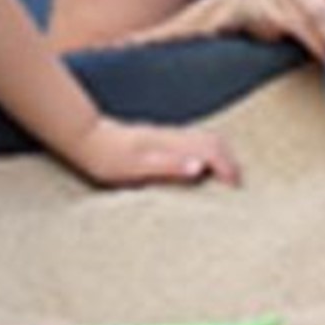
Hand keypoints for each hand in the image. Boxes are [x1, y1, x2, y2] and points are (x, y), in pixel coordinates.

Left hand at [63, 114, 241, 186]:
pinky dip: (209, 154)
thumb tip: (200, 168)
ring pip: (207, 139)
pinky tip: (205, 169)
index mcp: (170, 144)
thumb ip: (168, 166)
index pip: (211, 150)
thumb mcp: (134, 168)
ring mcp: (168, 135)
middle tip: (238, 186)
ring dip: (222, 157)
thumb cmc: (108, 157)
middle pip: (214, 140)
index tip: (235, 189)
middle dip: (232, 161)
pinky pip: (195, 142)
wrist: (87, 139)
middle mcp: (173, 136)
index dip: (228, 168)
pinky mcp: (163, 139)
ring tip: (227, 180)